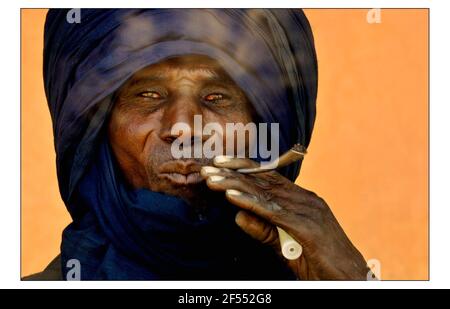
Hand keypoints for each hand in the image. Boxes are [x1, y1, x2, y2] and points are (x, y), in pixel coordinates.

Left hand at [200, 156, 369, 279]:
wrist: (353, 278)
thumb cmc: (322, 263)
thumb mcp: (287, 245)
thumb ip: (264, 230)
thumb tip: (237, 217)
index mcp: (303, 201)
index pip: (268, 179)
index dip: (243, 169)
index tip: (219, 163)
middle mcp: (306, 200)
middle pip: (263, 181)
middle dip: (233, 172)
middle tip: (207, 167)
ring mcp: (308, 211)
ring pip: (265, 193)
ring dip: (235, 184)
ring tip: (212, 178)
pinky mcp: (307, 227)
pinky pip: (273, 213)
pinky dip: (251, 203)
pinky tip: (232, 197)